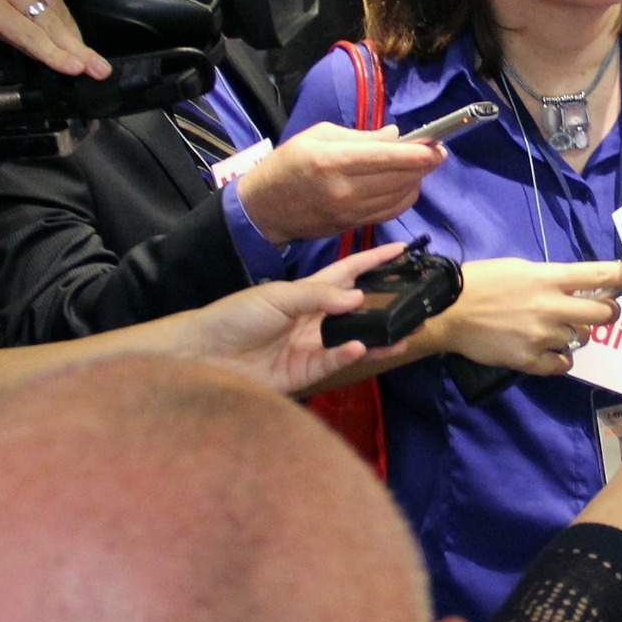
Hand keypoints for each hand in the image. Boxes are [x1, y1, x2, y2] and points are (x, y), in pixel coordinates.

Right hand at [0, 0, 156, 79]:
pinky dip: (50, 53)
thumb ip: (20, 3)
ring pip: (48, 24)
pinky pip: (28, 33)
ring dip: (70, 52)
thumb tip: (42, 34)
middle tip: (97, 66)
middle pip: (62, 9)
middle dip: (77, 41)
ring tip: (92, 70)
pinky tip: (69, 65)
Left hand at [177, 242, 407, 394]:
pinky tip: (358, 347)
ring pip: (353, 340)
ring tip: (404, 333)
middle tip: (415, 305)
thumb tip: (358, 297)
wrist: (205, 353)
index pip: (347, 273)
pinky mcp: (304, 372)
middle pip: (357, 311)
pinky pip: (334, 361)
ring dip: (377, 337)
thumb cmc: (235, 316)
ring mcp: (310, 346)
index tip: (399, 250)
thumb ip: (318, 296)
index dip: (372, 262)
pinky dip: (348, 355)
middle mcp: (313, 318)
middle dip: (385, 307)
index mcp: (306, 293)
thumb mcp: (277, 296)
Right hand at [237, 125, 444, 244]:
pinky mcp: (352, 226)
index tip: (437, 146)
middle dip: (423, 166)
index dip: (416, 153)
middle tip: (437, 152)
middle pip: (398, 179)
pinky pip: (389, 213)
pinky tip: (408, 186)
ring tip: (422, 166)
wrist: (265, 208)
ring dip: (416, 182)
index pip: (385, 158)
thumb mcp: (318, 135)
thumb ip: (359, 137)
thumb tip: (394, 136)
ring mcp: (349, 212)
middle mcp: (344, 190)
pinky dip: (404, 199)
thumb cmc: (288, 164)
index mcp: (332, 161)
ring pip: (398, 198)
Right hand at [428, 258, 621, 374]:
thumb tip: (581, 287)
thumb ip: (553, 278)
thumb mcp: (521, 269)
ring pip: (581, 339)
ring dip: (573, 335)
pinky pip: (563, 364)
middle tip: (594, 313)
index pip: (600, 274)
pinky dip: (558, 358)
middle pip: (604, 313)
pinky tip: (542, 349)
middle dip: (605, 313)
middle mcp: (552, 306)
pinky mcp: (530, 360)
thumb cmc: (483, 283)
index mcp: (549, 277)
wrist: (448, 312)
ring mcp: (542, 335)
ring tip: (549, 329)